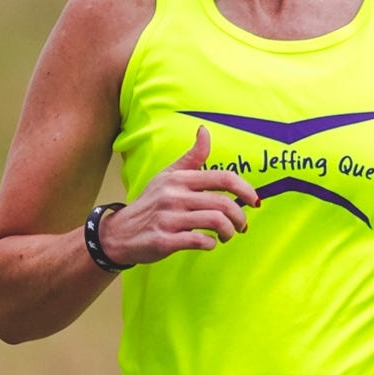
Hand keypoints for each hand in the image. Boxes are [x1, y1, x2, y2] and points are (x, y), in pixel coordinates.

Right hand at [100, 132, 258, 268]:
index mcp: (179, 179)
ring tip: (226, 235)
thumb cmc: (150, 203)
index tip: (254, 201)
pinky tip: (208, 243)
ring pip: (215, 222)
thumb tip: (204, 130)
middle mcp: (174, 196)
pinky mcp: (164, 240)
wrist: (119, 233)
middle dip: (239, 217)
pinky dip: (210, 244)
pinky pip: (199, 241)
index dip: (245, 189)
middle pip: (223, 204)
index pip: (223, 178)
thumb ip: (192, 157)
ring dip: (228, 232)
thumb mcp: (168, 176)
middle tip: (241, 226)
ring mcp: (168, 218)